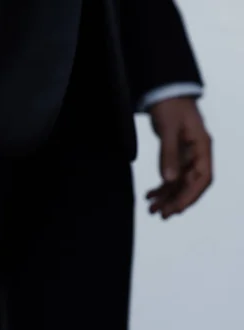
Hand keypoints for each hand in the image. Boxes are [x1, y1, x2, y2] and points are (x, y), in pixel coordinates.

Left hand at [146, 97, 212, 218]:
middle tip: (160, 215)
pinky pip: (171, 175)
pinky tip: (149, 196)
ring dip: (166, 197)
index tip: (177, 209)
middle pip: (190, 184)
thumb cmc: (171, 106)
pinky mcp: (176, 155)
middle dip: (176, 201)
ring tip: (151, 210)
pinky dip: (161, 187)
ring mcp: (187, 155)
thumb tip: (169, 179)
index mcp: (203, 147)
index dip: (191, 196)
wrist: (165, 92)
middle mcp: (198, 154)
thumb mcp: (168, 129)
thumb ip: (168, 154)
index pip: (202, 178)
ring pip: (179, 182)